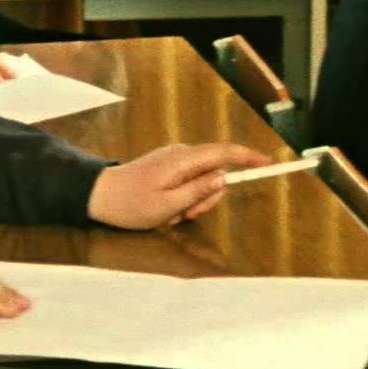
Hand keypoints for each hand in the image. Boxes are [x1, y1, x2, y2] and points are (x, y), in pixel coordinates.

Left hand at [87, 143, 272, 229]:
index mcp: (182, 160)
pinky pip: (188, 182)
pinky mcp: (167, 166)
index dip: (248, 157)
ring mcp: (173, 159)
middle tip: (186, 215)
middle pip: (215, 172)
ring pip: (202, 180)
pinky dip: (183, 199)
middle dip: (207, 197)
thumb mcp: (168, 206)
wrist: (99, 196)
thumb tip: (224, 178)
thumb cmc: (131, 204)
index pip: (224, 153)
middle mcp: (180, 154)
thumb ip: (198, 192)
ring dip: (193, 202)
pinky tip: (165, 210)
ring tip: (170, 215)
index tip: (268, 163)